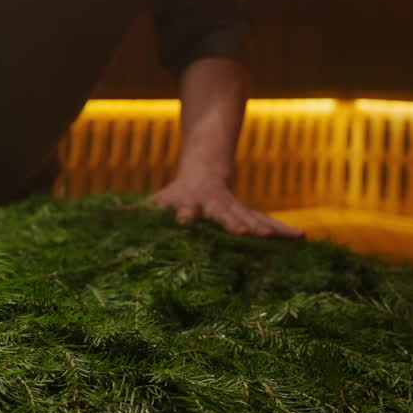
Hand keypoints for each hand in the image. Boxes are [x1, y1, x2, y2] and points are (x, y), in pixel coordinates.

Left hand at [148, 173, 303, 238]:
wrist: (204, 173)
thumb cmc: (176, 197)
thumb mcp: (156, 202)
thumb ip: (133, 214)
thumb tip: (109, 218)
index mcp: (189, 205)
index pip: (185, 212)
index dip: (184, 217)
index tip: (184, 223)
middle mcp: (215, 206)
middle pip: (225, 215)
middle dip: (235, 224)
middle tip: (247, 236)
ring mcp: (235, 209)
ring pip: (252, 218)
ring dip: (265, 229)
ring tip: (279, 239)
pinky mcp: (250, 215)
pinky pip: (269, 223)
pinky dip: (284, 231)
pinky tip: (302, 239)